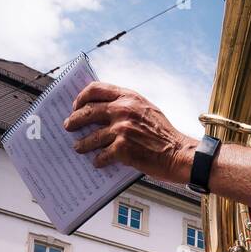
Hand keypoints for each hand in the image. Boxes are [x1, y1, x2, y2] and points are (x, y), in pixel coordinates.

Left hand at [64, 82, 197, 180]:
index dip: (82, 97)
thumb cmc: (166, 135)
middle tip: (69, 126)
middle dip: (74, 120)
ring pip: (91, 136)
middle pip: (87, 112)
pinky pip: (102, 155)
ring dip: (82, 144)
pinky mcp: (122, 149)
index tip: (77, 105)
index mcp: (129, 97)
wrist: (180, 154)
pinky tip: (96, 162)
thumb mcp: (148, 110)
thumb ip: (128, 106)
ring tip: (78, 147)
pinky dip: (97, 160)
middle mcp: (123, 110)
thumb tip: (105, 110)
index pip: (96, 89)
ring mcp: (122, 129)